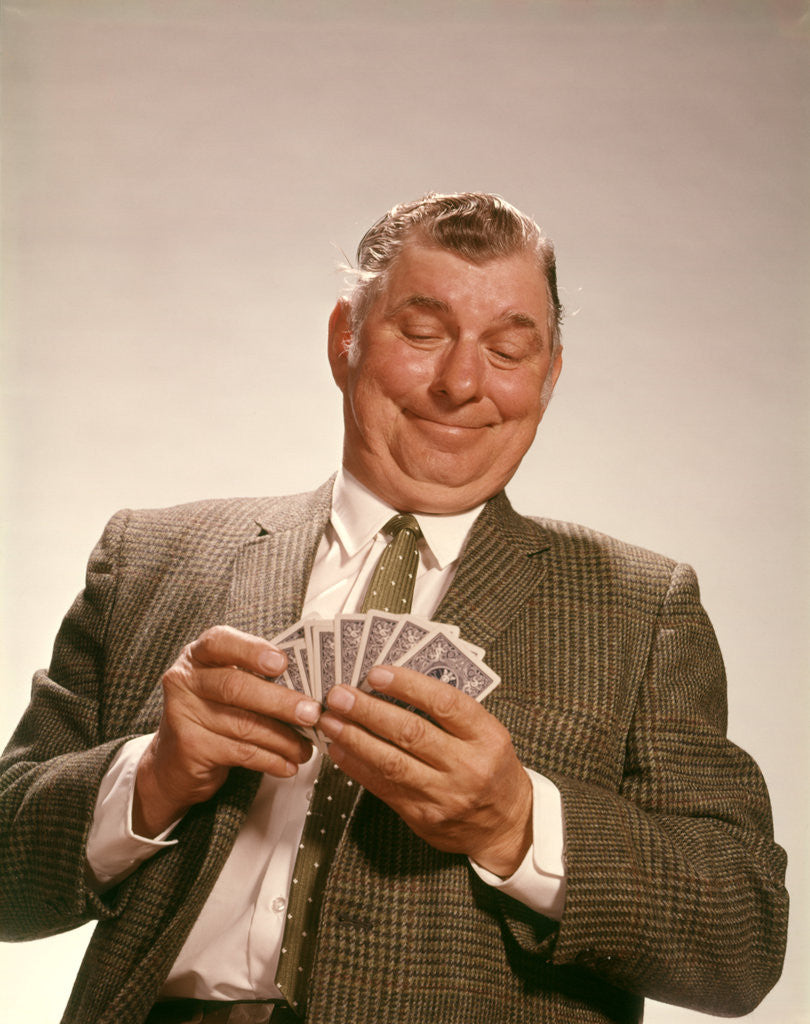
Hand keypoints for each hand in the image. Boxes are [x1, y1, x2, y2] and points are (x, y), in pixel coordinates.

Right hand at [134, 625, 321, 836]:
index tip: (282, 663)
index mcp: (198, 655)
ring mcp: (183, 713)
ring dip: (282, 738)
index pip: (221, 642)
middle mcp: (185, 680)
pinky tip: (288, 764)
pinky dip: (270, 759)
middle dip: (280, 701)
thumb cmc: (212, 715)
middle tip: (311, 713)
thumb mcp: (226, 687)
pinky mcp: (190, 747)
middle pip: (236, 687)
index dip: (252, 650)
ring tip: (305, 747)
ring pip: (243, 724)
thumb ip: (257, 678)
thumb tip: (308, 686)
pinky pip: (240, 752)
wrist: (172, 762)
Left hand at [319, 666, 532, 876]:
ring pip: (391, 762)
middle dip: (369, 711)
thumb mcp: (486, 734)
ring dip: (355, 738)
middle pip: (411, 732)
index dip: (407, 685)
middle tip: (340, 695)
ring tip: (330, 720)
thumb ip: (448, 713)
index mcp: (487, 737)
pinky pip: (383, 788)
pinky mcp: (423, 816)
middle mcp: (467, 766)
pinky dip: (357, 766)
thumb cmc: (491, 768)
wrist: (507, 825)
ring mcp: (444, 794)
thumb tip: (393, 686)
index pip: (445, 703)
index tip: (376, 674)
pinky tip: (339, 749)